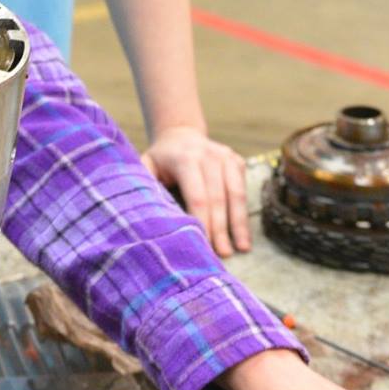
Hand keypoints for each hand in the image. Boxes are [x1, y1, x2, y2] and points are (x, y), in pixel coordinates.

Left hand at [141, 125, 251, 256]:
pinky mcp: (237, 161)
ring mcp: (226, 156)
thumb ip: (144, 186)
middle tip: (223, 254)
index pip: (197, 196)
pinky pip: (243, 189)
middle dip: (221, 228)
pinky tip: (243, 233)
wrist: (180, 135)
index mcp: (185, 158)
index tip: (204, 246)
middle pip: (218, 198)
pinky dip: (243, 213)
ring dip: (239, 223)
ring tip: (242, 248)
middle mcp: (209, 155)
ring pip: (236, 194)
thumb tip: (144, 217)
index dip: (202, 222)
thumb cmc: (160, 160)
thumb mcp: (146, 166)